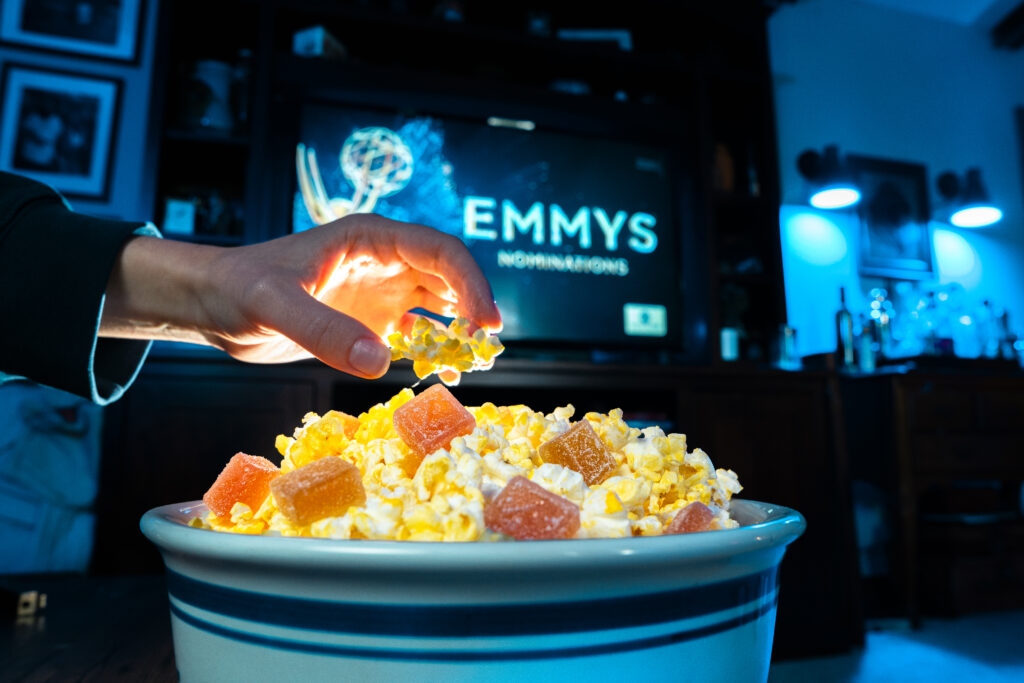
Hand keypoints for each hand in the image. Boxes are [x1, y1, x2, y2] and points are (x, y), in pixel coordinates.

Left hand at [100, 214, 501, 378]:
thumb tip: (380, 361)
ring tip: (475, 364)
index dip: (471, 284)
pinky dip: (435, 352)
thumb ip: (325, 331)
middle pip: (450, 277)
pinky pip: (417, 334)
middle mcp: (385, 261)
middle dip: (476, 310)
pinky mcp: (370, 322)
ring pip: (441, 306)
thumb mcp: (275, 305)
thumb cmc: (240, 289)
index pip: (440, 251)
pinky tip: (442, 375)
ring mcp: (381, 291)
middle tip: (488, 351)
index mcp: (371, 238)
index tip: (487, 323)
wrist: (215, 306)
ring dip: (462, 331)